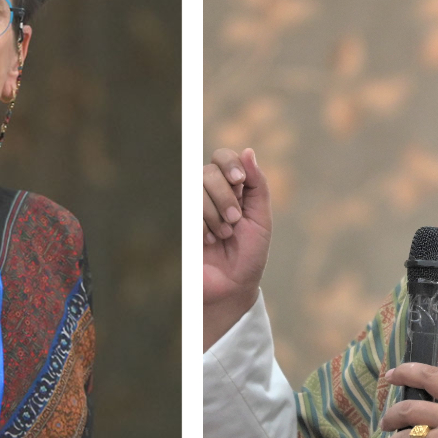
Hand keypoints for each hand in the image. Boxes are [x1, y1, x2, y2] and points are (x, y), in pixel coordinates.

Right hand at [203, 146, 272, 345]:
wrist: (231, 287)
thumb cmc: (248, 255)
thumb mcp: (261, 218)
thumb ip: (257, 185)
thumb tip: (248, 151)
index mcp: (229, 188)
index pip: (221, 157)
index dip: (229, 163)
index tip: (239, 181)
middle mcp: (206, 194)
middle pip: (207, 172)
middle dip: (224, 197)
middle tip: (234, 222)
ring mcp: (189, 209)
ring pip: (194, 190)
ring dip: (214, 214)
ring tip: (222, 236)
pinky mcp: (177, 224)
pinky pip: (184, 211)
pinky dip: (200, 226)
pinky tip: (206, 242)